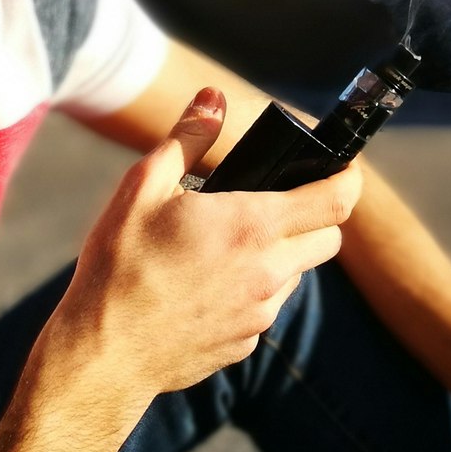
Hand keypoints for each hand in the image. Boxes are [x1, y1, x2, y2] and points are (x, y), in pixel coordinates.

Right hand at [47, 87, 362, 406]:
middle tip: (278, 203)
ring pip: (296, 274)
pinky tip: (207, 286)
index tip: (344, 167)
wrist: (103, 354)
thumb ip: (186, 137)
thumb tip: (212, 97)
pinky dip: (252, 291)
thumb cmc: (119, 266)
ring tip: (228, 246)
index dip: (348, 178)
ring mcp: (259, 313)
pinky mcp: (245, 343)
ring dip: (281, 255)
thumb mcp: (143, 187)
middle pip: (328, 239)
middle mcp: (268, 271)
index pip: (335, 200)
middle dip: (317, 216)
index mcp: (252, 225)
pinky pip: (265, 308)